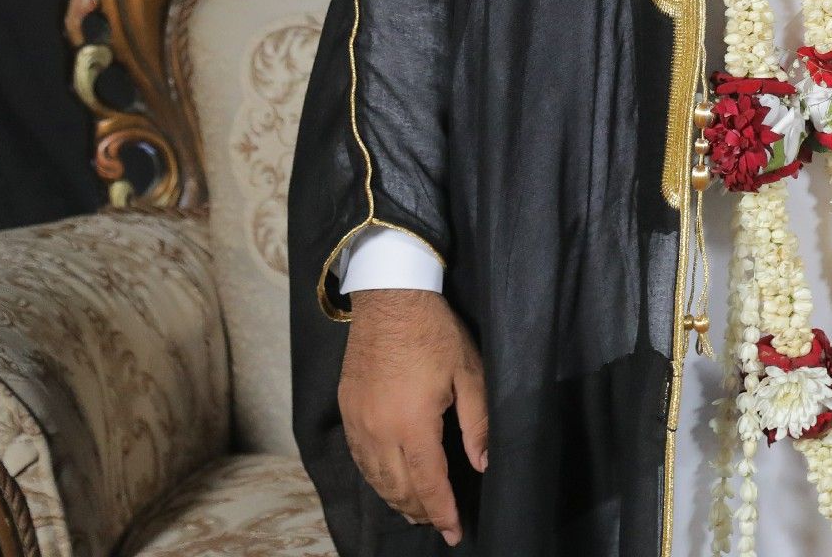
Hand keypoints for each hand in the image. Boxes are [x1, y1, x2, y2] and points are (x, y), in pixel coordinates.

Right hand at [339, 289, 488, 544]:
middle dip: (421, 511)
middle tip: (440, 523)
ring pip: (376, 478)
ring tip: (416, 512)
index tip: (454, 532)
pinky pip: (360, 459)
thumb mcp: (470, 373)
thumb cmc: (435, 333)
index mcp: (413, 424)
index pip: (429, 483)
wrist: (390, 298)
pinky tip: (388, 483)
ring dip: (396, 499)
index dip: (443, 512)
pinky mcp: (348, 411)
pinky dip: (375, 479)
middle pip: (399, 488)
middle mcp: (379, 431)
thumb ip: (478, 424)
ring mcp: (359, 422)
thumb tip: (483, 463)